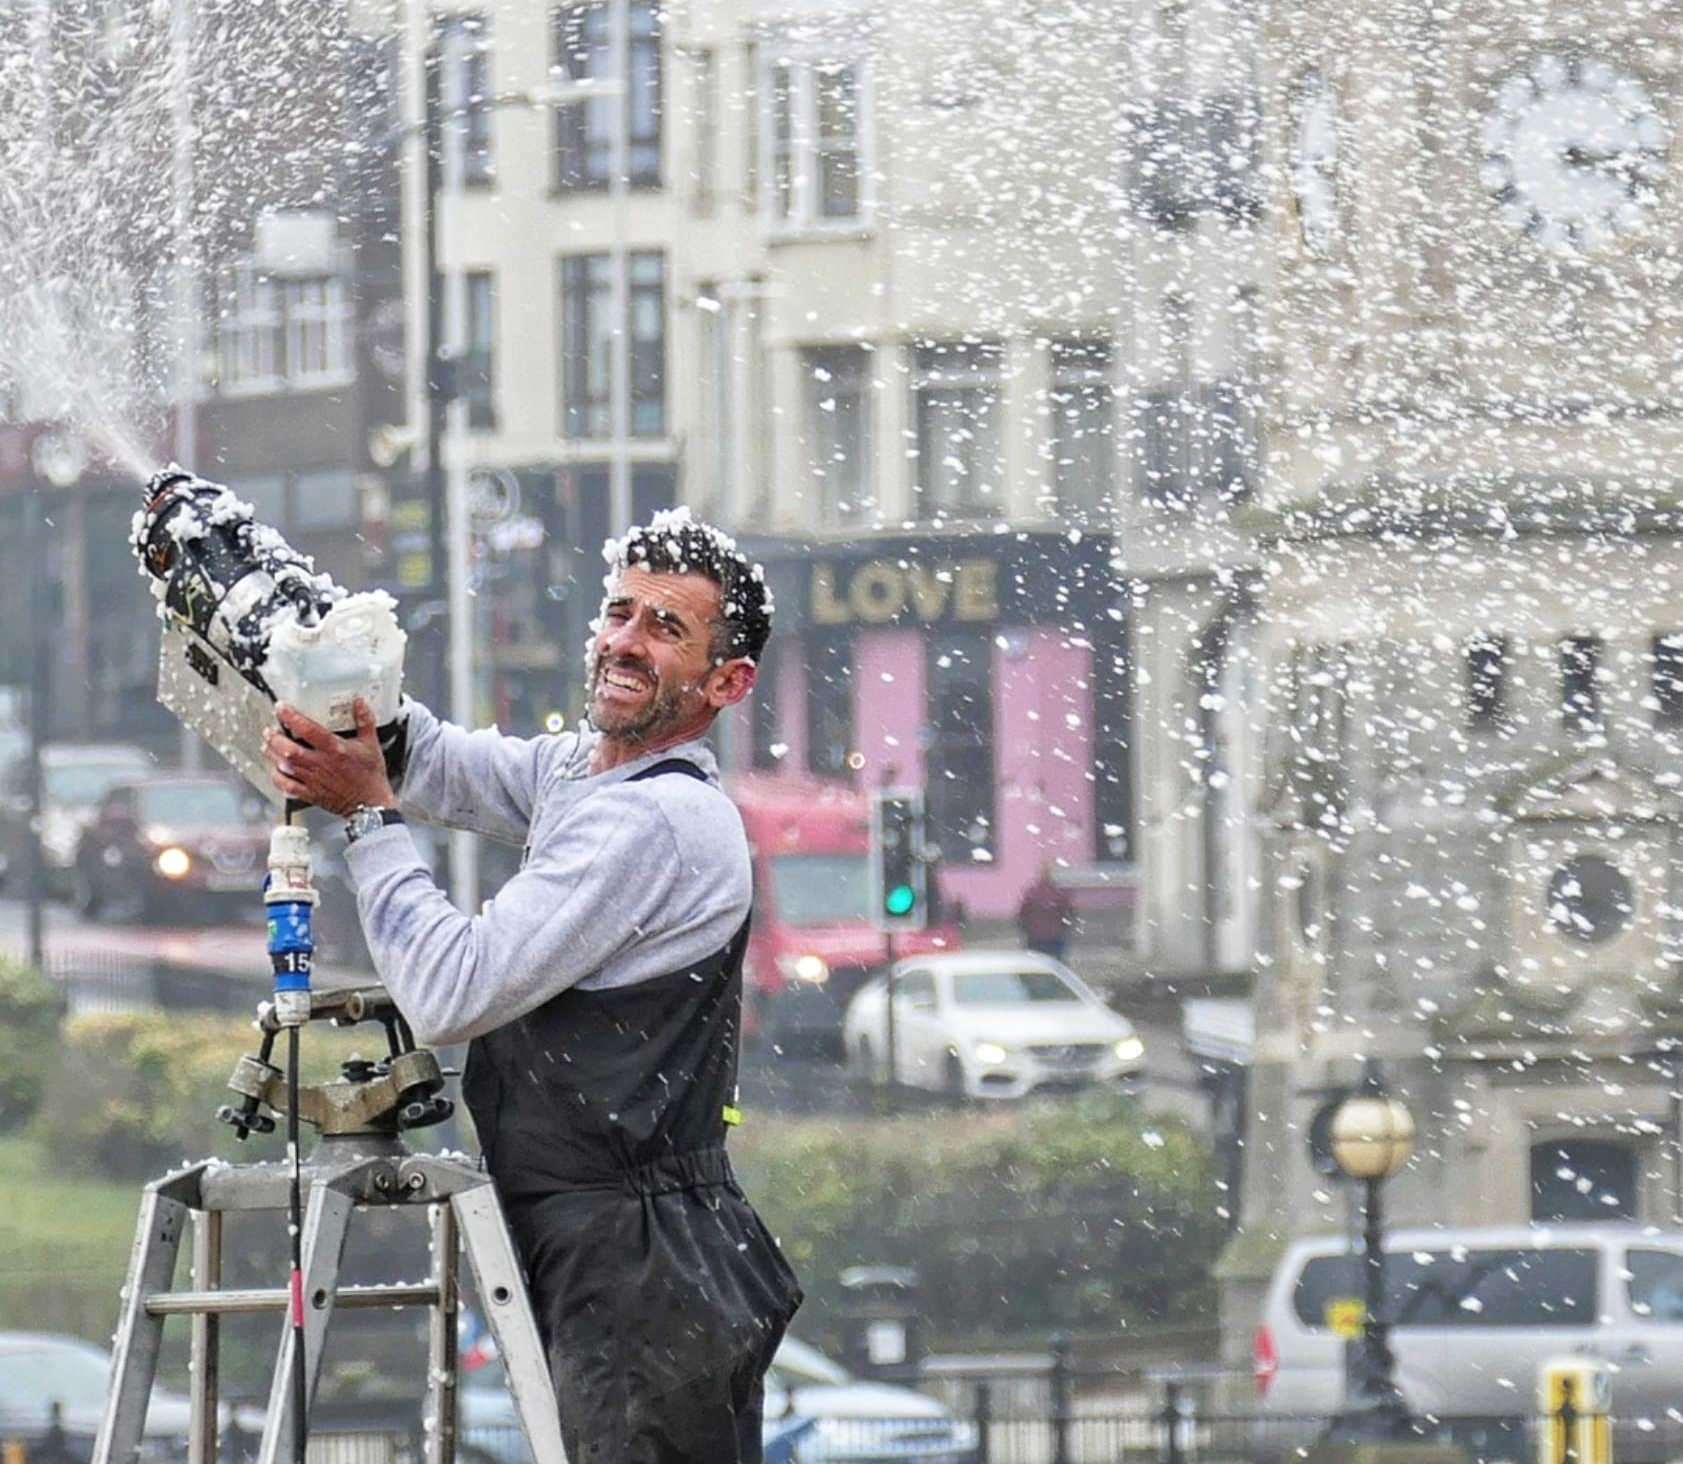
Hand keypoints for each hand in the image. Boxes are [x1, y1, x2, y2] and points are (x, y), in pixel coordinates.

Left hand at [262, 699, 396, 816]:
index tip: (281, 708)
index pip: (309, 730)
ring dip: (272, 755)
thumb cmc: (370, 776)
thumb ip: (365, 721)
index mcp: (335, 750)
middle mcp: (321, 764)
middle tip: (269, 730)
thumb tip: (360, 703)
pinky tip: (275, 771)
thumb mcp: (371, 744)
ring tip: (267, 746)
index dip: (292, 717)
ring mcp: (313, 780)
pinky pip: (287, 786)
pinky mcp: (310, 793)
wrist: (370, 804)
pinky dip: (277, 778)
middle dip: (274, 738)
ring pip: (285, 766)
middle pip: (289, 750)